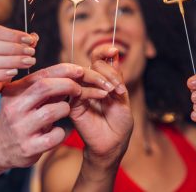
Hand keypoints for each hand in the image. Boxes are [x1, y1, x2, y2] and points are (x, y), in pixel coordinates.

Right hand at [0, 24, 38, 93]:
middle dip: (13, 48)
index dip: (13, 35)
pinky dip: (3, 74)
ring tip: (28, 61)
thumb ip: (21, 40)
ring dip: (12, 61)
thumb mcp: (9, 44)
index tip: (29, 39)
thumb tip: (34, 38)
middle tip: (30, 51)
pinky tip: (15, 72)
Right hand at [0, 62, 115, 169]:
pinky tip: (58, 131)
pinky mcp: (28, 148)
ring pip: (51, 111)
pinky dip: (62, 132)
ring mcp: (20, 128)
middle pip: (45, 87)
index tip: (80, 70)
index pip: (41, 74)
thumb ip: (44, 87)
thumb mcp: (24, 98)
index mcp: (14, 91)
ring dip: (65, 109)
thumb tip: (72, 73)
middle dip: (67, 85)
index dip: (64, 70)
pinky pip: (55, 136)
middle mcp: (14, 108)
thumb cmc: (20, 116)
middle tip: (79, 89)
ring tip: (64, 111)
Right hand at [70, 46, 132, 165]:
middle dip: (107, 72)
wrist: (113, 144)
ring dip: (100, 79)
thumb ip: (116, 77)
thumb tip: (114, 53)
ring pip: (83, 75)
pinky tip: (103, 97)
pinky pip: (79, 90)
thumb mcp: (122, 97)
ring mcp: (79, 93)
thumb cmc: (119, 123)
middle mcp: (88, 84)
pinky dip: (92, 90)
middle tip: (118, 87)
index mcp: (100, 80)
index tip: (114, 50)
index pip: (97, 59)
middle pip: (92, 65)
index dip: (103, 51)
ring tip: (113, 92)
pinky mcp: (73, 105)